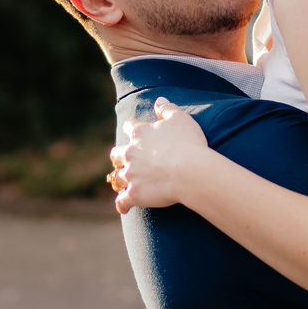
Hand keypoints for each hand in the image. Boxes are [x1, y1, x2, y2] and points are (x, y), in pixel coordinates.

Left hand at [107, 98, 213, 214]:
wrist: (189, 171)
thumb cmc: (189, 143)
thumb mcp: (181, 119)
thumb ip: (167, 109)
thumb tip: (159, 101)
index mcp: (140, 133)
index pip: (131, 126)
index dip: (133, 129)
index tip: (136, 130)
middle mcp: (130, 153)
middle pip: (117, 153)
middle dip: (120, 156)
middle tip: (127, 159)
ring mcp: (130, 175)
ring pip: (118, 177)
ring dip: (121, 179)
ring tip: (125, 182)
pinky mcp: (134, 194)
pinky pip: (123, 201)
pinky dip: (123, 204)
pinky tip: (124, 207)